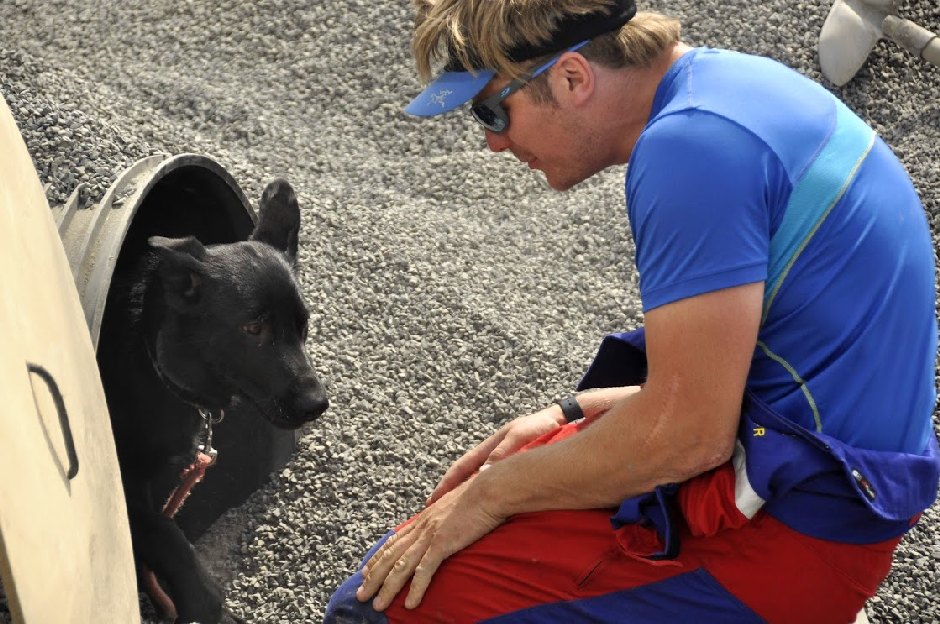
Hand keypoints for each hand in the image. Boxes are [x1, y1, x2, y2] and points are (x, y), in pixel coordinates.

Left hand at [356, 478, 503, 610]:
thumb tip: (439, 516)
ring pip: (401, 566)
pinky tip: (410, 604)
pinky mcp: (443, 543)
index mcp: (424, 518)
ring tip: (377, 605)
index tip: (365, 571)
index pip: (394, 541)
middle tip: (360, 595)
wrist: (490, 489)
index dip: (377, 557)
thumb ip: (443, 514)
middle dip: (373, 578)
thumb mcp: (455, 503)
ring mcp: (430, 535)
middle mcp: (422, 527)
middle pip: (390, 556)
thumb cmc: (479, 494)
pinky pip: (425, 570)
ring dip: (387, 588)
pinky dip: (416, 589)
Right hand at [426, 406, 563, 504]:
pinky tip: (485, 508)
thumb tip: (483, 473)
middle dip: (449, 495)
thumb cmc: (542, 426)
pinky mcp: (515, 467)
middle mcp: (492, 454)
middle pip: (464, 477)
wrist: (562, 418)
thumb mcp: (520, 436)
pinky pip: (493, 484)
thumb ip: (503, 452)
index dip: (446, 485)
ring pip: (477, 482)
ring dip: (465, 497)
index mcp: (490, 447)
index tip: (433, 501)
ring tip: (455, 515)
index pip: (461, 468)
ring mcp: (502, 460)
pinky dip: (483, 496)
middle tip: (435, 514)